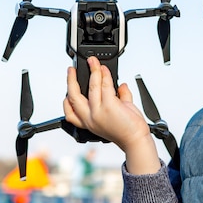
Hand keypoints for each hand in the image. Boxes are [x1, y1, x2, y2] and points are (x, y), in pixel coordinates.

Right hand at [63, 57, 159, 173]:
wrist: (136, 140)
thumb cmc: (127, 131)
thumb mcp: (115, 115)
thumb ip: (118, 98)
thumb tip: (120, 85)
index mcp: (88, 123)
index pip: (69, 113)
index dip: (66, 100)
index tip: (67, 89)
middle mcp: (90, 118)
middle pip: (73, 96)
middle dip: (70, 80)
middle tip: (71, 70)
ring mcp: (99, 112)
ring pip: (92, 86)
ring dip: (92, 71)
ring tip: (93, 62)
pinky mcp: (109, 106)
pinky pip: (105, 85)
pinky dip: (105, 75)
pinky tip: (105, 70)